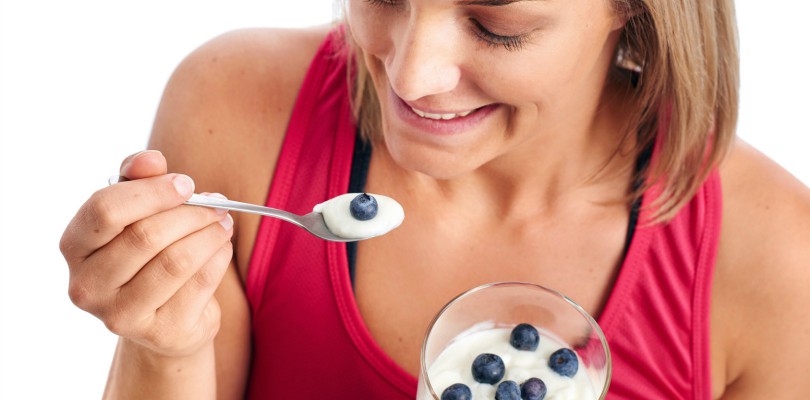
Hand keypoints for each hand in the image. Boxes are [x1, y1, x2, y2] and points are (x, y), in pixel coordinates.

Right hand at [60, 150, 233, 356]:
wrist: (166, 317)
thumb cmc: (148, 253)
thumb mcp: (138, 212)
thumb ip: (139, 179)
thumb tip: (151, 159)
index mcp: (75, 245)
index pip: (105, 209)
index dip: (152, 192)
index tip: (186, 184)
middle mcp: (87, 285)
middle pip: (145, 236)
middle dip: (192, 214)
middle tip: (218, 206)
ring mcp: (119, 315)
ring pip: (176, 261)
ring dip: (210, 235)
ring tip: (224, 224)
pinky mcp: (159, 332)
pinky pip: (199, 284)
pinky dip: (218, 258)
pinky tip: (222, 248)